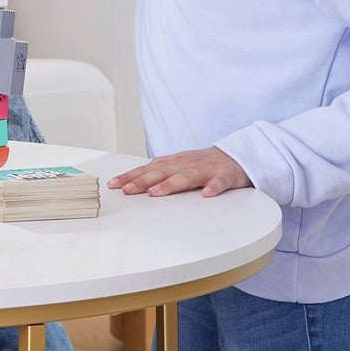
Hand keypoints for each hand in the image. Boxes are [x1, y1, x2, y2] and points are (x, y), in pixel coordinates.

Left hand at [108, 146, 252, 197]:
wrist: (236, 156)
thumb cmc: (203, 164)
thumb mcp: (179, 165)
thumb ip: (160, 172)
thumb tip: (133, 182)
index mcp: (174, 162)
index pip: (148, 169)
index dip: (130, 176)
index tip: (113, 185)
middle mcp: (186, 163)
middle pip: (162, 172)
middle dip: (143, 181)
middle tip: (127, 190)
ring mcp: (206, 169)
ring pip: (187, 176)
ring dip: (170, 184)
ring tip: (155, 193)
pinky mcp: (226, 175)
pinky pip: (220, 182)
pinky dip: (214, 187)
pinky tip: (207, 195)